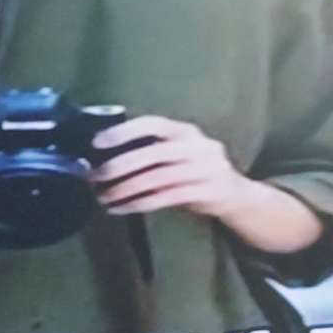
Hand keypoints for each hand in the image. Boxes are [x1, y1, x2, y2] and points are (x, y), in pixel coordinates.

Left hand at [92, 114, 325, 257]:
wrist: (238, 195)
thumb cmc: (196, 171)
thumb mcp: (179, 153)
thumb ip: (150, 151)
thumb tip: (101, 157)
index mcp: (187, 131)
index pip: (153, 124)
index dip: (124, 132)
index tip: (97, 143)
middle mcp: (198, 146)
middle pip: (153, 154)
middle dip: (119, 166)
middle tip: (94, 178)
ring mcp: (206, 169)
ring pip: (157, 178)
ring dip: (125, 189)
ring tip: (103, 197)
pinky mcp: (208, 192)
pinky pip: (166, 198)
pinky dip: (139, 203)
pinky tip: (121, 208)